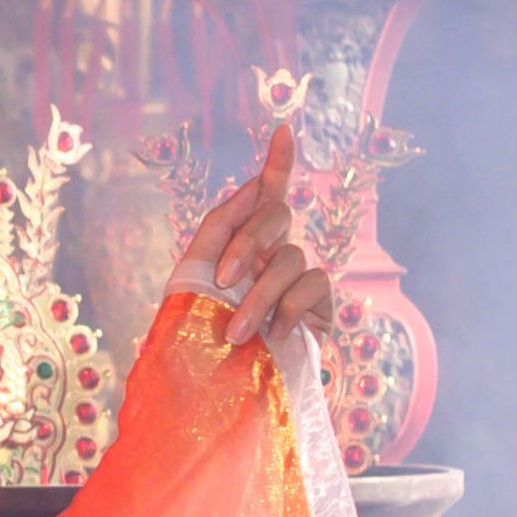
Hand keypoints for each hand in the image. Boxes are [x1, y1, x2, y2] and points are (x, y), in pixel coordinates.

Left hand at [177, 125, 345, 361]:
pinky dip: (288, 309)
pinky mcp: (322, 307)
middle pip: (276, 214)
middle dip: (247, 242)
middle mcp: (275, 254)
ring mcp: (301, 279)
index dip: (277, 163)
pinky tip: (274, 334)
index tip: (283, 130)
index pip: (265, 195)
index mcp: (244, 242)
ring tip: (238, 332)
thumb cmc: (200, 334)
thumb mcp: (194, 274)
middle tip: (223, 279)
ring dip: (259, 295)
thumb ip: (218, 226)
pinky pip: (312, 286)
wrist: (216, 386)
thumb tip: (252, 184)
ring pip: (290, 258)